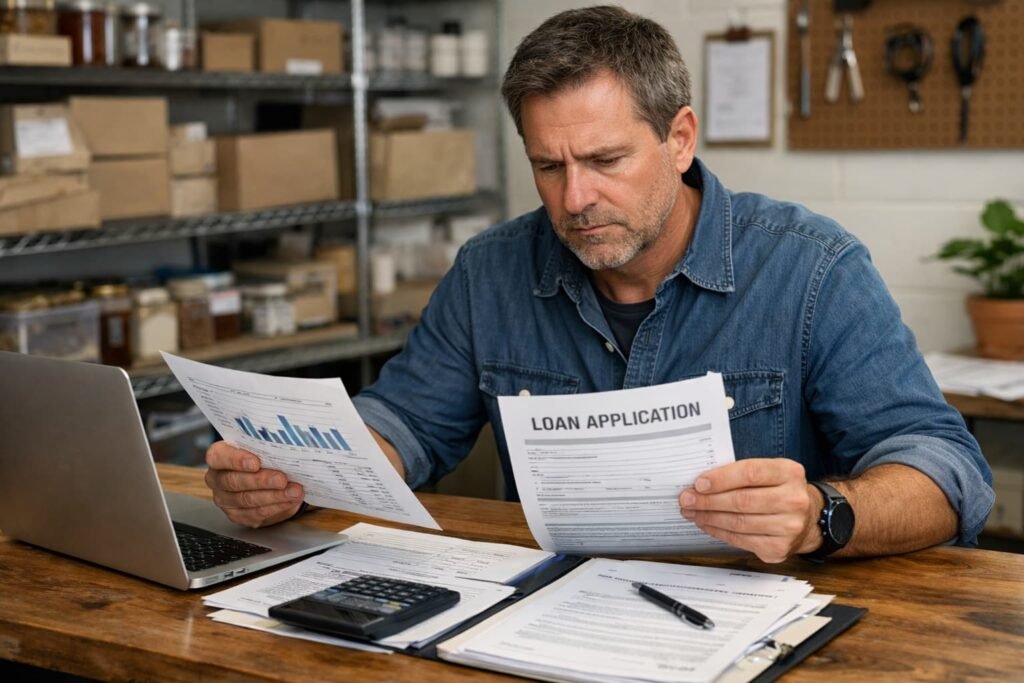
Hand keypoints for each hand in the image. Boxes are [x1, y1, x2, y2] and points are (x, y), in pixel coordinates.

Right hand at [205, 441, 304, 527]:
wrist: (267, 480)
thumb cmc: (262, 458)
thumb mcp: (262, 447)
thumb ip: (267, 446)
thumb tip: (286, 445)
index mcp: (218, 456)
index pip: (218, 456)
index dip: (236, 459)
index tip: (256, 462)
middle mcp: (217, 478)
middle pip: (234, 481)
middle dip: (262, 480)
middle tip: (282, 479)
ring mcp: (225, 499)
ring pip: (247, 499)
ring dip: (274, 496)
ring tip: (294, 491)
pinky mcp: (237, 515)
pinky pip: (256, 513)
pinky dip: (276, 506)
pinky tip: (289, 500)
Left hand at [679, 458, 822, 562]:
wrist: (808, 519)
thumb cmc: (779, 490)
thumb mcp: (770, 472)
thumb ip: (741, 473)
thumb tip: (701, 482)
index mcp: (790, 473)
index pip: (750, 473)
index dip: (721, 479)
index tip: (698, 483)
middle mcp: (793, 500)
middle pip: (742, 501)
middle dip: (708, 501)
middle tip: (686, 499)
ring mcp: (789, 527)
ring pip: (739, 523)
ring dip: (709, 518)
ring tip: (691, 512)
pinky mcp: (779, 548)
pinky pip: (741, 540)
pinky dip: (719, 532)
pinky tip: (707, 524)